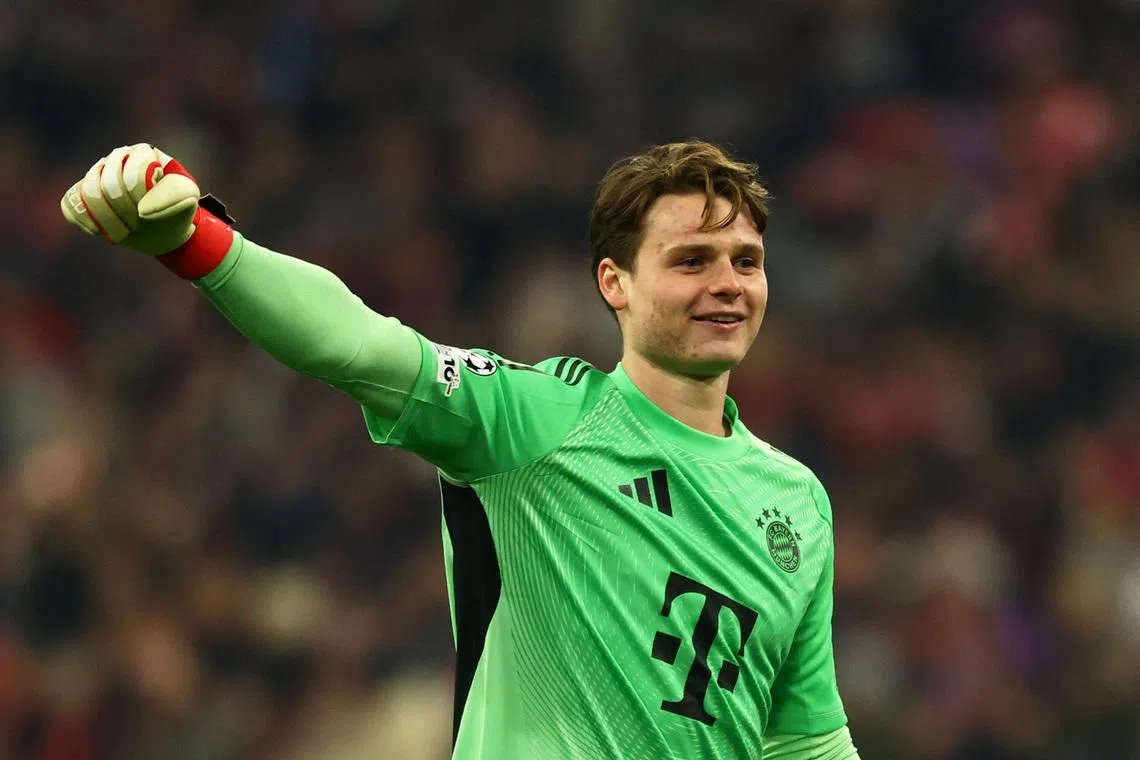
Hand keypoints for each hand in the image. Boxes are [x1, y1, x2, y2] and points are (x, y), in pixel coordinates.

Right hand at [60, 144, 201, 255]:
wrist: (163, 229)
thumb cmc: (177, 211)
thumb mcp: (187, 201)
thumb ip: (173, 196)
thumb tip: (142, 208)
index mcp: (143, 154)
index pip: (131, 175)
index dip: (139, 201)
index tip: (152, 215)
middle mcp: (117, 158)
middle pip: (106, 184)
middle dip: (123, 213)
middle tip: (137, 227)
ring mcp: (96, 173)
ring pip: (87, 193)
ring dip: (105, 220)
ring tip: (123, 234)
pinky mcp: (82, 192)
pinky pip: (70, 204)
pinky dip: (84, 221)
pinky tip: (100, 231)